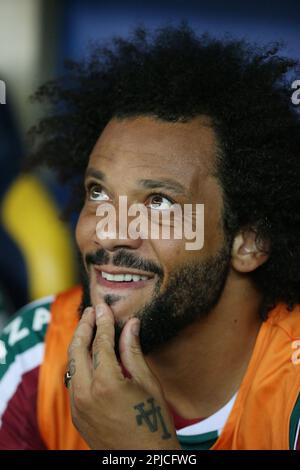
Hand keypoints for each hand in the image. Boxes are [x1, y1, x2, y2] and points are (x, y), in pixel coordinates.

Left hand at [67, 303, 180, 449]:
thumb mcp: (148, 383)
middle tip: (91, 311)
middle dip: (83, 327)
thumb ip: (133, 351)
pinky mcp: (77, 414)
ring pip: (72, 365)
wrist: (143, 460)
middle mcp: (85, 393)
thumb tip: (131, 324)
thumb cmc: (152, 421)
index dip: (103, 322)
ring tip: (87, 327)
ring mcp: (78, 405)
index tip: (103, 306)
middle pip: (77, 349)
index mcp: (106, 383)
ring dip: (78, 343)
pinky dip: (78, 363)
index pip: (101, 343)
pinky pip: (73, 381)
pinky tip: (87, 354)